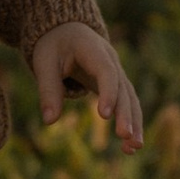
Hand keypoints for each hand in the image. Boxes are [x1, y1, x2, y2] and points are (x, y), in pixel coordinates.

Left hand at [31, 24, 143, 151]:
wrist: (66, 30)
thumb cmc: (53, 46)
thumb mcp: (44, 62)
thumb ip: (48, 89)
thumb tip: (49, 121)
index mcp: (93, 49)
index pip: (106, 72)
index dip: (108, 92)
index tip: (104, 116)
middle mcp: (111, 60)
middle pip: (123, 88)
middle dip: (125, 113)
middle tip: (125, 136)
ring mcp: (117, 72)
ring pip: (130, 99)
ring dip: (134, 123)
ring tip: (134, 148)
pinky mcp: (116, 85)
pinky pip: (127, 105)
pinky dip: (129, 123)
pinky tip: (129, 147)